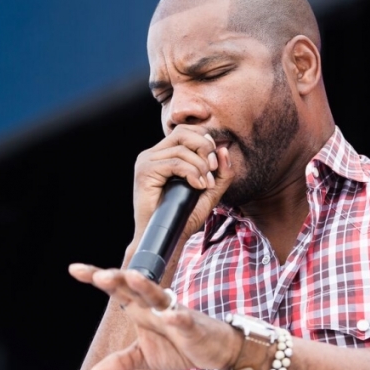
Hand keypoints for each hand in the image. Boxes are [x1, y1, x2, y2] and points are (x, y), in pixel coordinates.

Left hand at [68, 264, 239, 369]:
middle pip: (133, 287)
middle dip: (118, 280)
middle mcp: (153, 306)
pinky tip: (171, 314)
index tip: (74, 268)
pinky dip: (179, 316)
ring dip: (146, 286)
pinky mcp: (192, 326)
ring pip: (157, 296)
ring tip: (133, 277)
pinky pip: (184, 319)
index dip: (96, 278)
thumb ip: (120, 362)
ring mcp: (174, 313)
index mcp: (139, 309)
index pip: (115, 290)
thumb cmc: (177, 346)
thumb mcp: (144, 358)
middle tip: (99, 276)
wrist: (213, 350)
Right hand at [132, 125, 233, 243]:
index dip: (205, 141)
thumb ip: (220, 173)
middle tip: (212, 169)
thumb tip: (224, 149)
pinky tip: (197, 186)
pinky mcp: (145, 171)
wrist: (166, 237)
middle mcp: (153, 154)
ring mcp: (146, 161)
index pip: (186, 132)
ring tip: (205, 185)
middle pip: (183, 133)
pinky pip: (175, 162)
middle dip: (204, 148)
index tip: (214, 164)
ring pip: (182, 149)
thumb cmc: (183, 217)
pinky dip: (191, 173)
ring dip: (200, 166)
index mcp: (164, 155)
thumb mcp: (209, 192)